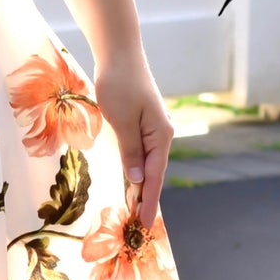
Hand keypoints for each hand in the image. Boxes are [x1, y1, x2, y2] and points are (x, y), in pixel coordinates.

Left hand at [93, 48, 172, 231]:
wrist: (119, 53)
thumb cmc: (119, 83)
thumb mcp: (122, 120)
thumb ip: (130, 151)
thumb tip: (137, 180)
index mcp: (160, 136)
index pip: (154, 177)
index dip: (149, 202)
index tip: (145, 225)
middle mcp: (161, 134)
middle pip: (153, 174)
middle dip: (146, 199)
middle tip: (137, 226)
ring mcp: (152, 129)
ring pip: (146, 165)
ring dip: (139, 186)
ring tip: (133, 211)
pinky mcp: (141, 123)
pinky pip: (140, 153)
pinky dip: (135, 170)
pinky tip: (130, 181)